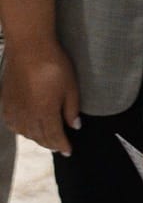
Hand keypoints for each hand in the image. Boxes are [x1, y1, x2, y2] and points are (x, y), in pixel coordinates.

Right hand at [0, 38, 78, 154]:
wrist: (29, 50)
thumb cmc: (55, 66)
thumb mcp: (71, 87)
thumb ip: (71, 109)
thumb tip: (75, 126)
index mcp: (45, 114)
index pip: (54, 136)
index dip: (62, 145)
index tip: (69, 151)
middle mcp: (27, 117)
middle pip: (39, 137)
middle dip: (50, 143)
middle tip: (59, 146)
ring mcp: (14, 110)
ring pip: (25, 132)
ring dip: (36, 138)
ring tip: (46, 139)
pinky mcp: (6, 102)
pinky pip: (13, 123)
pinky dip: (21, 130)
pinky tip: (25, 128)